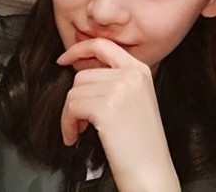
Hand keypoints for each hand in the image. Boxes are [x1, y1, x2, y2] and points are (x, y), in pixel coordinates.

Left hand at [57, 39, 179, 191]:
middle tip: (80, 120)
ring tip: (81, 129)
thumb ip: (116, 80)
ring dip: (70, 114)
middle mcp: (132, 74)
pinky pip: (72, 107)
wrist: (151, 170)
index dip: (79, 49)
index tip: (64, 59)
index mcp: (140, 70)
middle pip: (83, 74)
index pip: (104, 45)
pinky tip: (76, 136)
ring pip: (75, 91)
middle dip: (75, 98)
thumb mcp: (135, 99)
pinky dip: (67, 124)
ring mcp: (120, 88)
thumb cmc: (140, 143)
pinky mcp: (107, 107)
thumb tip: (82, 71)